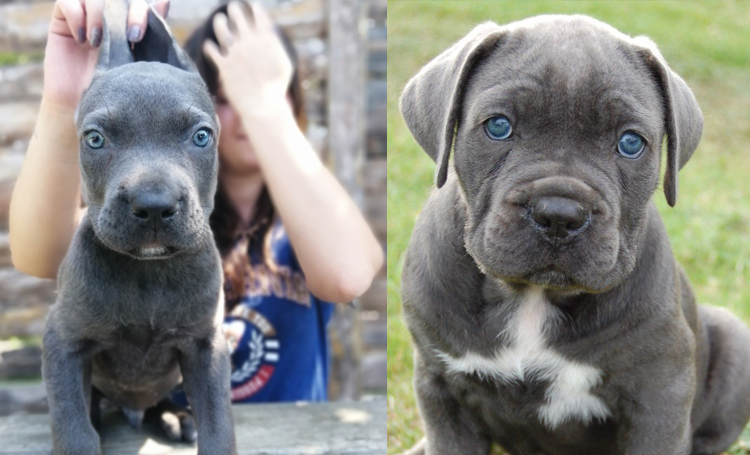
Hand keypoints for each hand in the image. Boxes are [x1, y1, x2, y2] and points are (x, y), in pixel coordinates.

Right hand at [43, 0, 169, 111]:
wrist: (84, 108)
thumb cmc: (115, 90)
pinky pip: (66, 2)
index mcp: (129, 24)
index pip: (139, 4)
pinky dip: (76, 16)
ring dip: (100, 14)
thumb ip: (150, 34)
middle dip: (132, 12)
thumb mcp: (137, 63)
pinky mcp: (62, 21)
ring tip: (98, 42)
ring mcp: (86, 17)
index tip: (140, 37)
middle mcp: (109, 17)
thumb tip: (164, 1)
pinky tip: (82, 40)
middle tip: (133, 38)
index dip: (143, 11)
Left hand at [203, 2, 292, 118]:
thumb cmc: (277, 88)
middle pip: (238, 16)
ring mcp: (235, 53)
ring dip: (220, 21)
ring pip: (221, 28)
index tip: (252, 7)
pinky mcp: (224, 66)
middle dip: (235, 10)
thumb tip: (271, 31)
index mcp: (266, 40)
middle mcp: (250, 43)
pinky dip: (210, 46)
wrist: (264, 107)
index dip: (254, 9)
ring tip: (219, 20)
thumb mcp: (285, 64)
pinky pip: (211, 49)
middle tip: (233, 8)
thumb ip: (276, 45)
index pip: (258, 15)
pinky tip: (210, 45)